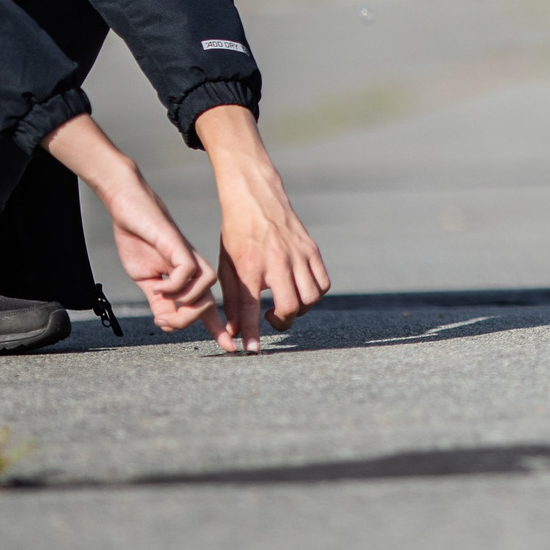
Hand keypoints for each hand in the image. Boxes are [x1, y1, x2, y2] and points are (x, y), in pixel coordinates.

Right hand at [101, 176, 230, 340]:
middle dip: (187, 321)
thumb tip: (166, 324)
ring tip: (160, 298)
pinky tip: (158, 283)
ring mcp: (188, 257)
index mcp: (187, 280)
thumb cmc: (139, 241)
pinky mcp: (178, 245)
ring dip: (184, 303)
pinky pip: (188, 272)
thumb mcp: (147, 280)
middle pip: (208, 305)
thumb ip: (159, 301)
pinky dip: (174, 285)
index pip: (208, 309)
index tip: (230, 350)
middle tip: (163, 320)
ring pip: (206, 290)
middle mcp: (194, 269)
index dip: (219, 330)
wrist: (130, 207)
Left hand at [194, 104, 329, 351]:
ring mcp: (298, 254)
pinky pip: (323, 282)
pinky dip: (315, 294)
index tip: (252, 351)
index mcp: (250, 266)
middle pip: (291, 306)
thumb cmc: (236, 234)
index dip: (251, 333)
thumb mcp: (226, 266)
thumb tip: (236, 332)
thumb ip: (233, 301)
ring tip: (287, 304)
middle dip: (283, 322)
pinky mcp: (312, 249)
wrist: (256, 197)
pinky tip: (300, 291)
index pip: (251, 309)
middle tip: (272, 319)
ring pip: (312, 297)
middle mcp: (277, 261)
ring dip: (301, 309)